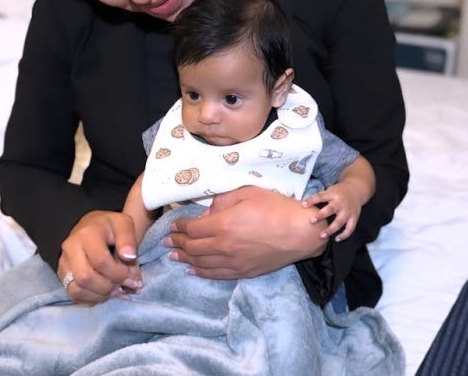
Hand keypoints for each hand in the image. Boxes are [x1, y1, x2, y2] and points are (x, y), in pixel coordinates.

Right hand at [57, 210, 142, 304]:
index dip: (118, 274)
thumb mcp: (124, 224)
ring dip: (100, 295)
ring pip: (77, 289)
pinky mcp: (62, 274)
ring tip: (116, 291)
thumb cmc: (111, 227)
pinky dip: (91, 298)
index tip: (134, 280)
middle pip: (85, 277)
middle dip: (109, 287)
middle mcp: (70, 247)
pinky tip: (105, 293)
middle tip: (125, 288)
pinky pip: (73, 294)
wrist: (94, 225)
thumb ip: (128, 239)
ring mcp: (63, 262)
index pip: (100, 260)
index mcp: (87, 233)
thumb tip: (129, 257)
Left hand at [166, 186, 326, 279]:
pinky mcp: (243, 271)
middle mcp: (224, 246)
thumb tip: (208, 211)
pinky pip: (216, 275)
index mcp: (223, 224)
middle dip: (177, 243)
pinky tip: (192, 270)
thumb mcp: (248, 193)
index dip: (180, 227)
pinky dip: (201, 272)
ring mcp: (233, 262)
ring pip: (201, 263)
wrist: (300, 232)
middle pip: (192, 247)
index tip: (173, 225)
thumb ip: (223, 200)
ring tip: (173, 255)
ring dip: (184, 258)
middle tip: (167, 241)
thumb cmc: (276, 208)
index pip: (192, 228)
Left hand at [302, 183, 363, 241]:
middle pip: (330, 209)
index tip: (303, 205)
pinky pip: (350, 228)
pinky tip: (337, 239)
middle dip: (321, 216)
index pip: (321, 196)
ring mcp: (348, 211)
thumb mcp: (329, 190)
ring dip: (331, 229)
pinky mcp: (354, 217)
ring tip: (322, 236)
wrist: (356, 189)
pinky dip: (344, 235)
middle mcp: (340, 202)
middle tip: (312, 221)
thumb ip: (319, 197)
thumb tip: (303, 204)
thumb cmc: (338, 192)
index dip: (312, 200)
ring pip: (340, 221)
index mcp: (333, 194)